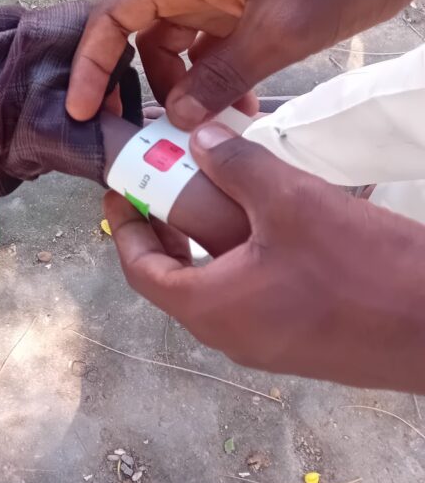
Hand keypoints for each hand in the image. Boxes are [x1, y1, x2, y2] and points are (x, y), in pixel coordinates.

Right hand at [67, 0, 424, 128]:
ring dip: (185, 90)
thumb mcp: (285, 28)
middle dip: (134, 85)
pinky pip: (216, 49)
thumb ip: (225, 74)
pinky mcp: (249, 6)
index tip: (82, 110)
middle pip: (141, 36)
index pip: (114, 16)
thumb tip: (177, 118)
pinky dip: (219, 82)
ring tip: (207, 131)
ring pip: (179, 48)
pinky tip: (241, 112)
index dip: (90, 63)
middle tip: (138, 135)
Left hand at [106, 122, 424, 392]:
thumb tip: (199, 138)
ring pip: (211, 291)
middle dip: (160, 233)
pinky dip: (235, 262)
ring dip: (199, 247)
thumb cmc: (362, 269)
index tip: (120, 191)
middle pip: (172, 282)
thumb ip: (236, 166)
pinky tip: (258, 228)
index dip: (125, 228)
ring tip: (204, 198)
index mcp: (210, 308)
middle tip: (158, 187)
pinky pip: (247, 299)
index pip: (140, 270)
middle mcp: (228, 335)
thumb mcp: (291, 201)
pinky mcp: (299, 343)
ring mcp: (265, 345)